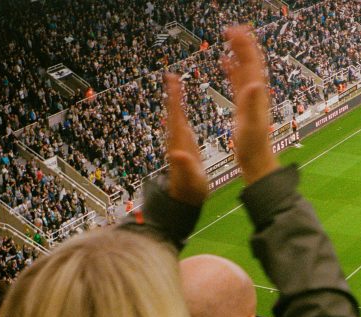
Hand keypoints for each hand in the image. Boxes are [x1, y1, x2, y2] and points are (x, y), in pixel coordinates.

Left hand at [163, 73, 208, 205]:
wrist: (185, 197)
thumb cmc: (190, 189)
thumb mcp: (190, 178)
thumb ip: (183, 166)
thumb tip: (175, 153)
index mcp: (179, 143)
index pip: (176, 116)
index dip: (174, 99)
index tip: (172, 83)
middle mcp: (177, 139)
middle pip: (173, 112)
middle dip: (172, 94)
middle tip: (171, 75)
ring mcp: (179, 141)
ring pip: (176, 115)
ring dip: (175, 99)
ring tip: (174, 83)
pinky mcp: (184, 144)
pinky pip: (181, 122)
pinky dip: (180, 110)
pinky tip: (180, 105)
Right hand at [222, 25, 278, 184]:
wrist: (256, 160)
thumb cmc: (253, 146)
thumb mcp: (251, 124)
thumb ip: (253, 103)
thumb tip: (255, 82)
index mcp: (256, 94)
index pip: (252, 63)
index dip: (244, 46)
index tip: (234, 31)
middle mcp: (255, 93)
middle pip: (250, 61)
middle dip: (242, 43)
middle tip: (231, 28)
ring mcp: (249, 97)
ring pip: (244, 68)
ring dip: (237, 51)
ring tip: (228, 37)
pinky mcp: (243, 104)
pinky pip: (237, 80)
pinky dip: (231, 68)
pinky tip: (224, 61)